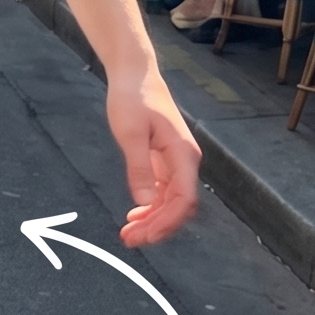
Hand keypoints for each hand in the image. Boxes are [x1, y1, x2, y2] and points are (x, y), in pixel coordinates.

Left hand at [106, 70, 200, 246]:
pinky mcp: (166, 160)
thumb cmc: (133, 98)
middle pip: (180, 205)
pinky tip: (136, 214)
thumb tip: (146, 202)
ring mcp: (177, 161)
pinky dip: (151, 207)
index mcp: (183, 153)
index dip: (167, 222)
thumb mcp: (130, 134)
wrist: (134, 74)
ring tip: (129, 233)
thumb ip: (139, 168)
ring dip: (153, 220)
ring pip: (172, 201)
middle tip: (129, 240)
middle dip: (157, 227)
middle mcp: (185, 160)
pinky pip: (164, 191)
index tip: (146, 235)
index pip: (184, 199)